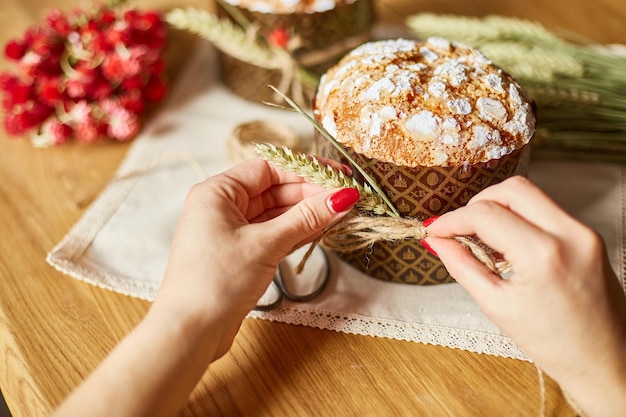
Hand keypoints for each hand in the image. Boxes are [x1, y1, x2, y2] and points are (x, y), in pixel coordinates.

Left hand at [152, 157, 358, 359]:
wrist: (190, 331)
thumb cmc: (216, 281)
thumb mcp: (265, 244)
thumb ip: (306, 218)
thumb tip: (342, 196)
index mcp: (217, 192)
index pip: (267, 169)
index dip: (304, 171)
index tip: (337, 177)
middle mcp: (222, 207)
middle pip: (274, 190)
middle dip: (309, 194)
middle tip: (345, 197)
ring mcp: (231, 232)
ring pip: (275, 214)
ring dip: (306, 214)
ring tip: (341, 212)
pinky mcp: (240, 255)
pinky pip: (272, 234)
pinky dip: (296, 232)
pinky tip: (321, 229)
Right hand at [423, 176, 625, 416]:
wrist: (606, 362)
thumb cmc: (553, 344)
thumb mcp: (496, 306)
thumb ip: (462, 266)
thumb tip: (436, 241)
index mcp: (543, 255)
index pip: (485, 214)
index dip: (452, 220)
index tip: (434, 231)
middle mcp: (569, 234)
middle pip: (510, 189)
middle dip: (476, 204)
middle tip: (458, 230)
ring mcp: (584, 232)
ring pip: (529, 194)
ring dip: (498, 207)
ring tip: (481, 238)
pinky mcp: (589, 236)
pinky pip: (545, 210)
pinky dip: (518, 217)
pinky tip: (506, 243)